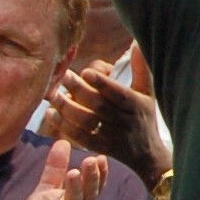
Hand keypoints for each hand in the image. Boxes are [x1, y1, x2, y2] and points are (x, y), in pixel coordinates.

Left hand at [11, 139, 109, 199]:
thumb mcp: (46, 192)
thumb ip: (55, 169)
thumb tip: (63, 141)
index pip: (92, 189)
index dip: (99, 175)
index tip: (101, 157)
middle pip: (86, 197)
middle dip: (91, 179)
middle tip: (92, 160)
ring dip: (75, 192)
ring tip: (74, 173)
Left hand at [47, 53, 170, 186]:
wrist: (147, 155)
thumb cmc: (144, 118)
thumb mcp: (148, 94)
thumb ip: (141, 70)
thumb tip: (137, 44)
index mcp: (136, 105)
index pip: (117, 93)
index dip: (101, 83)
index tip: (84, 71)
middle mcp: (124, 121)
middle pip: (99, 106)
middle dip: (79, 90)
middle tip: (63, 76)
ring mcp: (111, 136)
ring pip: (87, 122)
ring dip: (68, 108)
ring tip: (53, 95)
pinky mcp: (100, 148)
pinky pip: (80, 138)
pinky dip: (64, 127)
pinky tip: (51, 114)